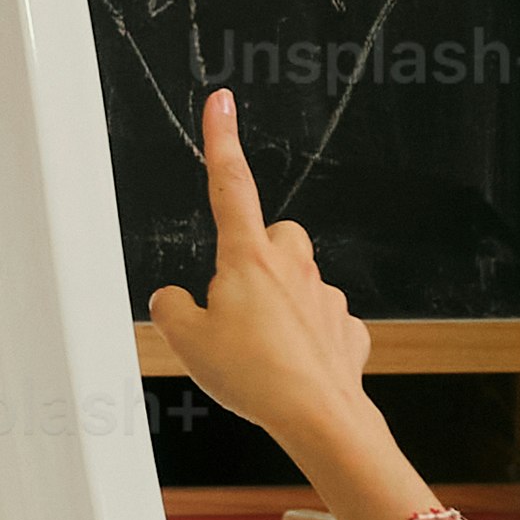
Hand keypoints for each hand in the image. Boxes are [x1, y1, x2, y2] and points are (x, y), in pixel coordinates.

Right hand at [144, 90, 376, 442]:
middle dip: (254, 256)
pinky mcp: (347, 328)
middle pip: (271, 236)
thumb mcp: (187, 343)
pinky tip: (292, 367)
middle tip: (233, 301)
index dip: (222, 141)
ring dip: (279, 303)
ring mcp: (325, 295)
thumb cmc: (256, 376)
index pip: (230, 185)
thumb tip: (175, 300)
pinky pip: (321, 322)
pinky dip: (305, 340)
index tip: (222, 104)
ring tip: (259, 349)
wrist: (319, 415)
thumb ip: (172, 310)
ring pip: (298, 280)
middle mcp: (293, 266)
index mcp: (248, 258)